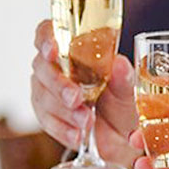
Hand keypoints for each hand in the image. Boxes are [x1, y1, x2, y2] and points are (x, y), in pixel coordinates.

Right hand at [30, 20, 138, 168]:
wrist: (119, 135)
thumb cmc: (119, 101)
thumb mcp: (126, 91)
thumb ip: (122, 78)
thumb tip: (120, 63)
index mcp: (71, 49)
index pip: (47, 33)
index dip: (46, 39)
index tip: (53, 50)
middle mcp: (53, 66)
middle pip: (42, 67)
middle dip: (59, 84)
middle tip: (76, 99)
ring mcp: (45, 90)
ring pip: (43, 96)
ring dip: (65, 111)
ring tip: (86, 122)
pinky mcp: (45, 115)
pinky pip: (46, 121)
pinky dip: (62, 130)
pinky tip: (77, 136)